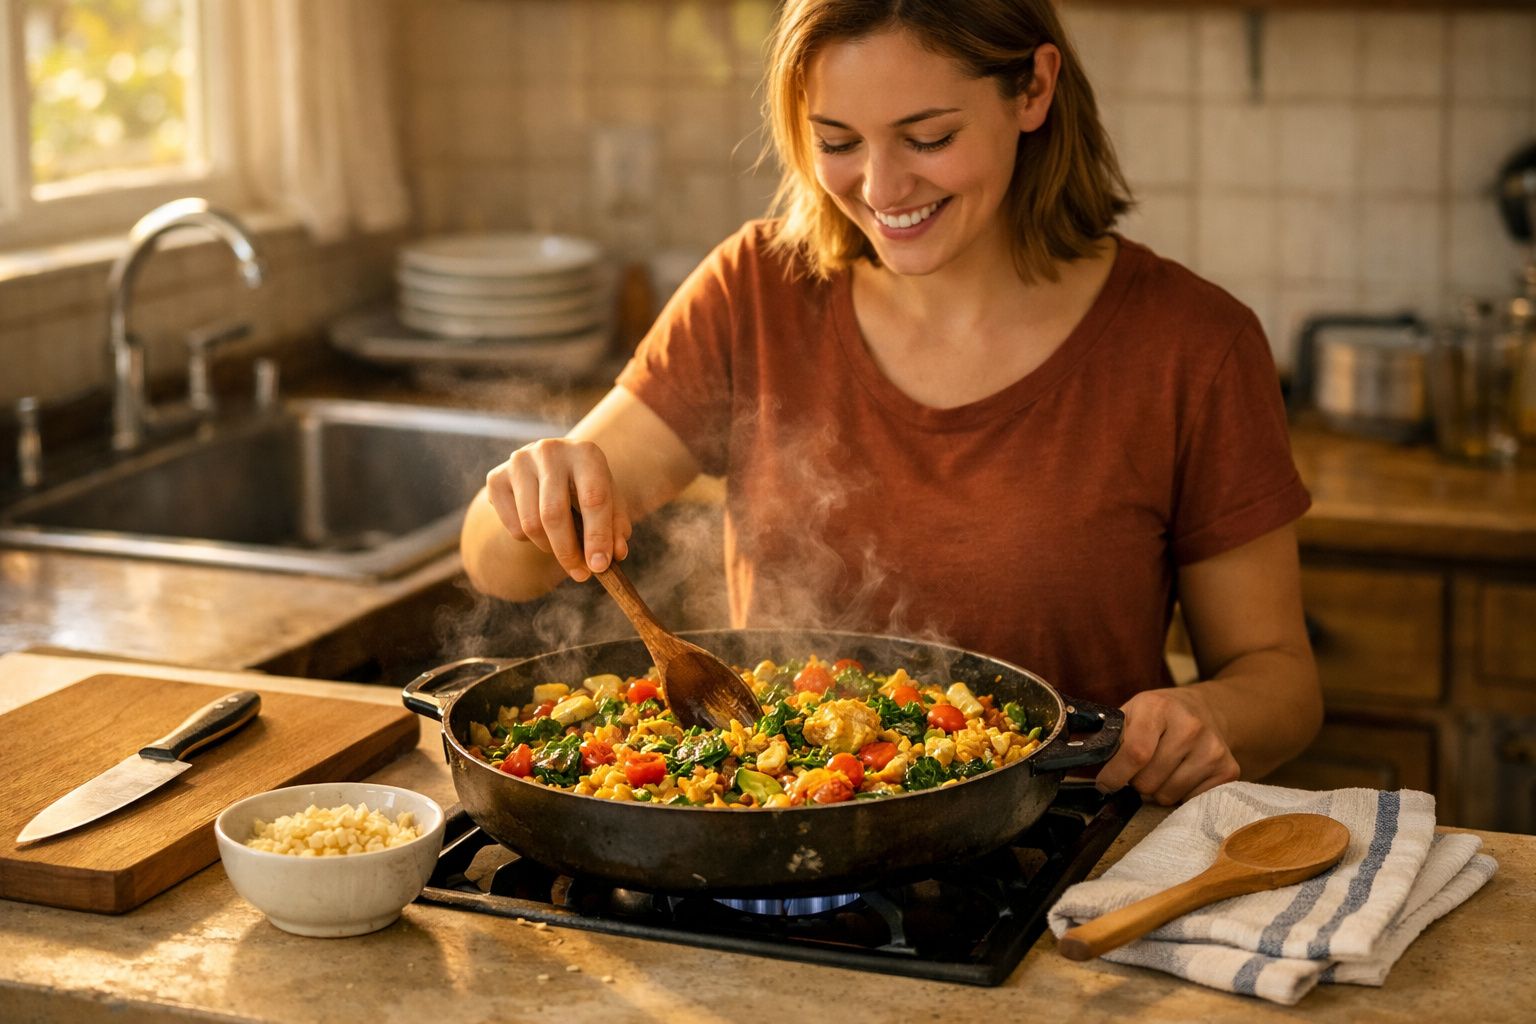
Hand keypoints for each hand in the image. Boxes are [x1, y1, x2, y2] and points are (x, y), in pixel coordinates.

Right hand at [483, 438, 631, 581]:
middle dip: (568, 551)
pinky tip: (539, 528)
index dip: (597, 537)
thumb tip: (614, 554)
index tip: (599, 566)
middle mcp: (550, 451)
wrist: (550, 467)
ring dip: (549, 548)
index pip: (593, 499)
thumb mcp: (609, 500)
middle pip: (554, 514)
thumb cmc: (586, 487)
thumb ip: (616, 526)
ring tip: (562, 547)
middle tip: (580, 574)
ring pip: (531, 524)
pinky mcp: (496, 477)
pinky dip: (528, 540)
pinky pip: (513, 526)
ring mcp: (519, 461)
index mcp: (585, 453)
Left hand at [1095, 687, 1238, 804]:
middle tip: (1138, 772)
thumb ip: (1110, 737)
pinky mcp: (1228, 769)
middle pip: (1149, 781)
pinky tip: (1181, 776)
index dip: (1115, 776)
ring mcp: (1213, 749)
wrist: (1206, 711)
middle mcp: (1190, 726)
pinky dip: (1180, 796)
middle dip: (1135, 783)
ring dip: (1156, 792)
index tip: (1105, 784)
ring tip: (1160, 772)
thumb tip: (1077, 758)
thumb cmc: (1159, 716)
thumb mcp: (1132, 713)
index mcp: (1158, 708)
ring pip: (1167, 796)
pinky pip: (1190, 802)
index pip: (1135, 753)